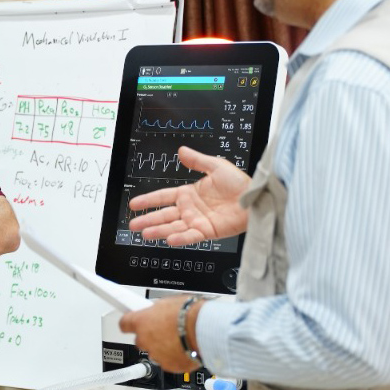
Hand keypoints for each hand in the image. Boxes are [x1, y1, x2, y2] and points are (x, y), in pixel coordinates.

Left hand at [119, 296, 201, 374]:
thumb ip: (158, 310)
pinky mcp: (169, 366)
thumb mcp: (169, 302)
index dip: (130, 323)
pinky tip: (185, 348)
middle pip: (140, 339)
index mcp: (141, 321)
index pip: (124, 323)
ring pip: (155, 352)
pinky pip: (168, 361)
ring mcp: (156, 354)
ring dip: (162, 347)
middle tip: (164, 330)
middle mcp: (144, 340)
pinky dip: (175, 356)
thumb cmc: (189, 313)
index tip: (132, 322)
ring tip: (178, 339)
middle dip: (150, 336)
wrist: (205, 330)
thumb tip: (158, 311)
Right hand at [128, 146, 250, 244]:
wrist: (256, 197)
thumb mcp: (216, 166)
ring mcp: (197, 221)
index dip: (148, 200)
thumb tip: (181, 150)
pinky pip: (190, 236)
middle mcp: (190, 209)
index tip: (134, 203)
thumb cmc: (240, 183)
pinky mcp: (207, 231)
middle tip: (133, 224)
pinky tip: (169, 239)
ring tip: (145, 233)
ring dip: (158, 231)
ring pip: (173, 227)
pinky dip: (180, 238)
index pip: (163, 197)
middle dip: (147, 219)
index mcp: (189, 194)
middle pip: (164, 215)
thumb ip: (197, 160)